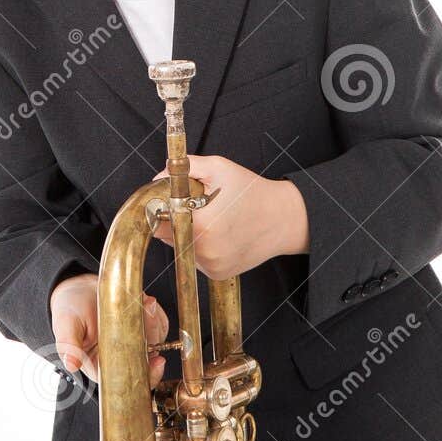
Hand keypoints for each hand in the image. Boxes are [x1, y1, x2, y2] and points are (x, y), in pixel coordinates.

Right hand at [50, 273, 169, 389]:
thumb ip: (68, 345)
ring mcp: (135, 342)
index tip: (156, 362)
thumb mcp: (66, 326)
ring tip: (144, 302)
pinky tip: (144, 301)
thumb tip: (71, 364)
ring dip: (154, 321)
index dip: (146, 373)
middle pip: (148, 357)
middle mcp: (122, 358)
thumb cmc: (70, 310)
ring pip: (156, 339)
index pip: (129, 379)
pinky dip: (156, 313)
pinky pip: (159, 324)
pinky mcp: (144, 327)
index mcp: (102, 366)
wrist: (79, 289)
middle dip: (151, 334)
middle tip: (146, 311)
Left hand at [150, 155, 308, 276]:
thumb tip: (159, 177)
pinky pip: (195, 259)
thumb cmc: (252, 192)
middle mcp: (204, 250)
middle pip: (167, 235)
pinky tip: (219, 235)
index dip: (160, 208)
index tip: (169, 200)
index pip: (158, 221)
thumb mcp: (219, 168)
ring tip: (211, 219)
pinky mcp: (216, 273)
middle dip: (174, 220)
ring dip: (186, 234)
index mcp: (201, 224)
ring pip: (180, 248)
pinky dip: (200, 247)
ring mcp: (211, 265)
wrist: (283, 219)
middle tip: (195, 207)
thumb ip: (186, 167)